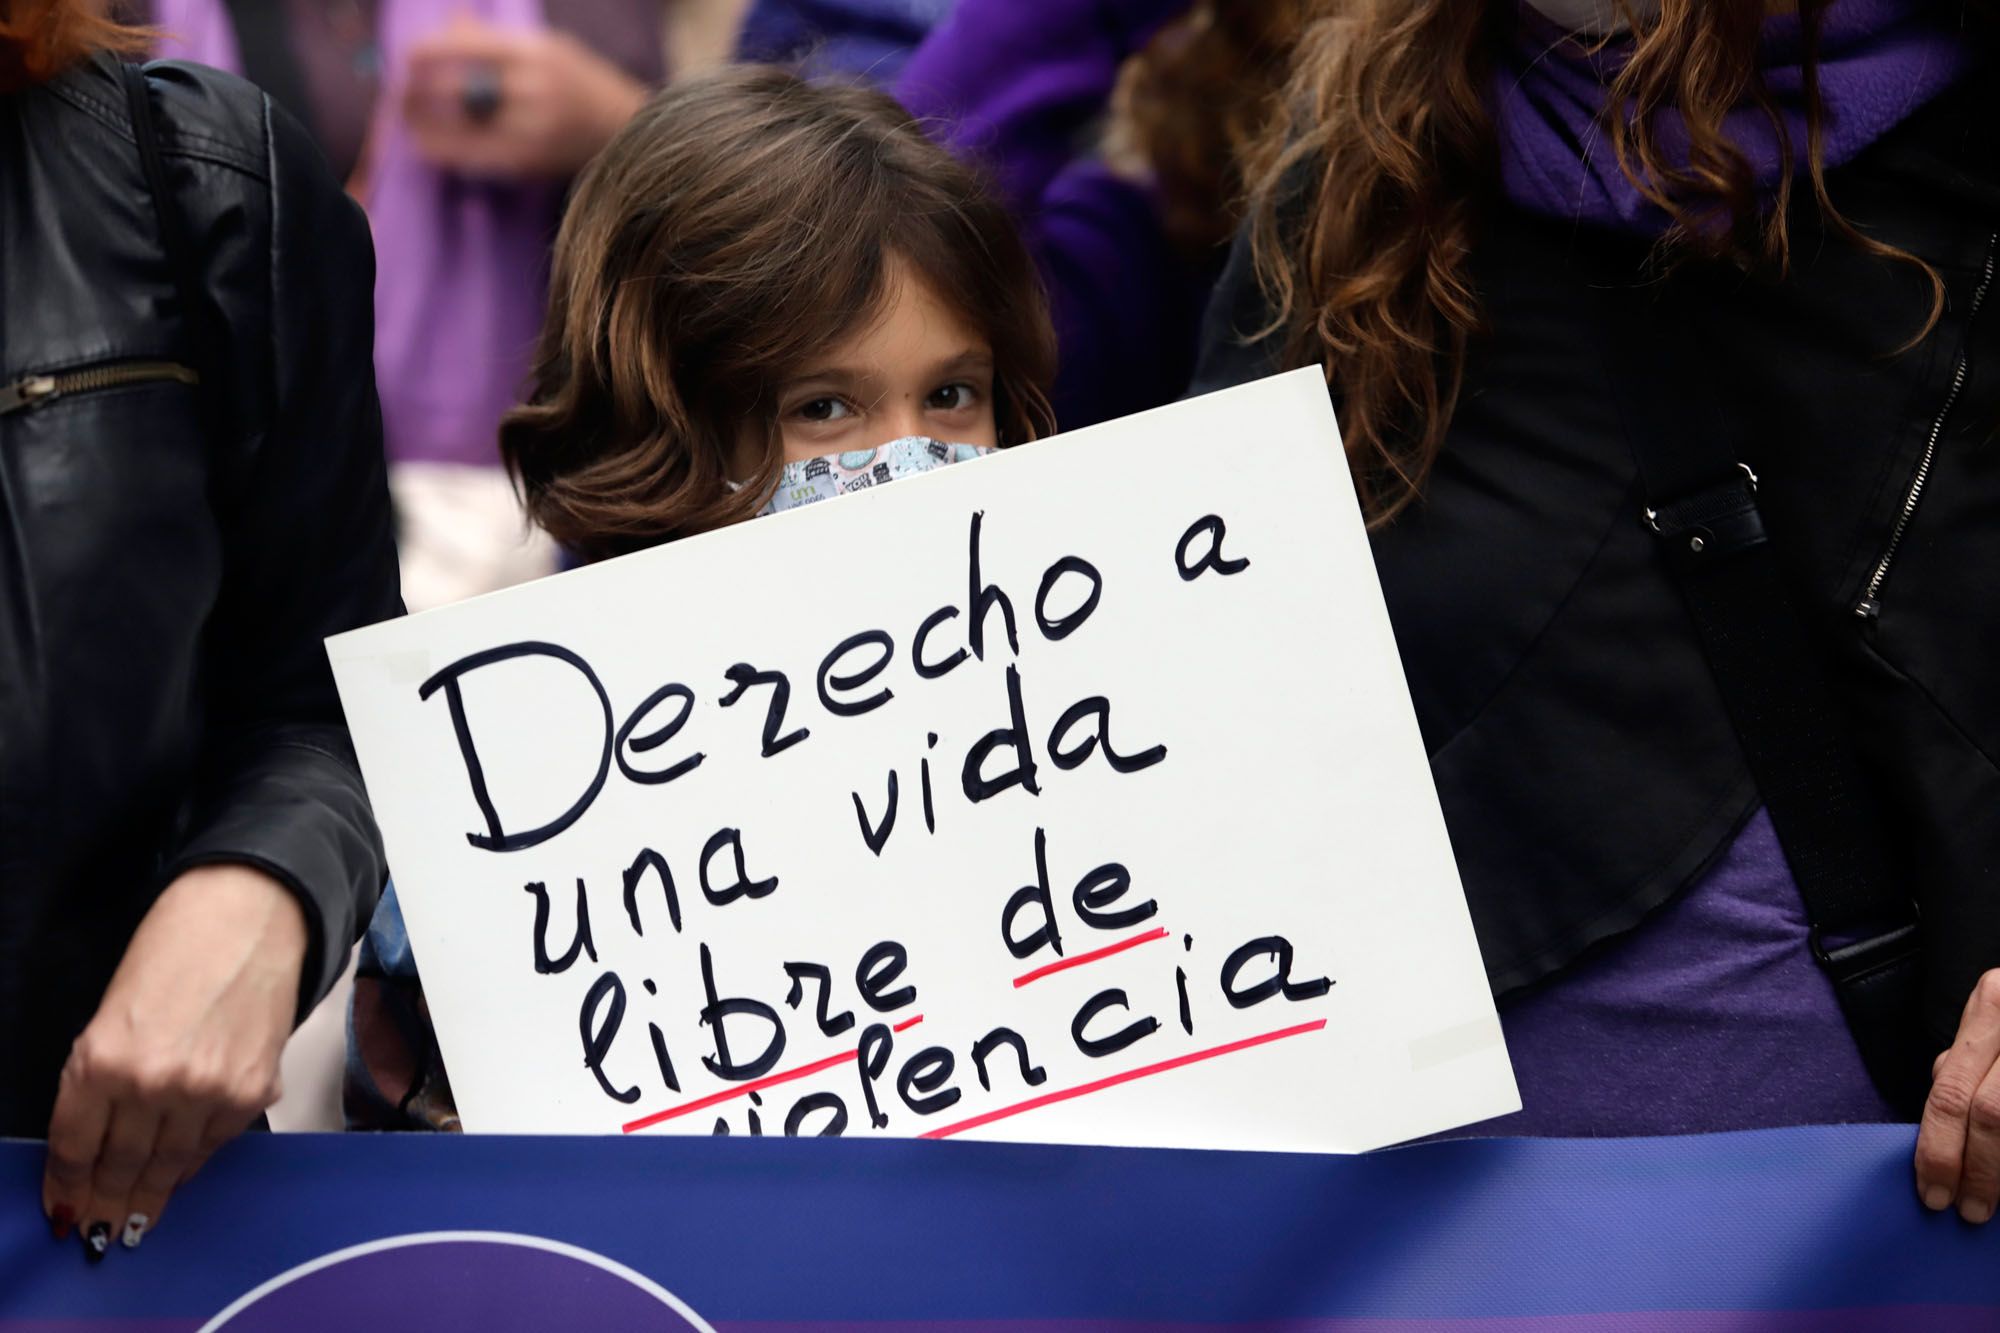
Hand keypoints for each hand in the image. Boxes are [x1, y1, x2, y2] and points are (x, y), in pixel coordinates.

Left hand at [42, 864, 305, 1255]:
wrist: (251, 916)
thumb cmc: (175, 951)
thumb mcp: (110, 1016)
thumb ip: (100, 1081)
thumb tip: (97, 1143)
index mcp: (101, 1060)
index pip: (75, 1148)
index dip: (68, 1187)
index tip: (64, 1212)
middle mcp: (153, 1084)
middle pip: (121, 1166)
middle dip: (105, 1203)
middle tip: (97, 1231)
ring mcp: (208, 1091)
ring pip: (170, 1166)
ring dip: (149, 1197)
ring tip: (136, 1221)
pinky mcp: (253, 1090)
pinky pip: (214, 1145)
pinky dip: (194, 1164)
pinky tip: (181, 1177)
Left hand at [400, 15, 647, 180]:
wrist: (627, 129)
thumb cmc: (583, 83)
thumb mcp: (548, 48)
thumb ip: (497, 39)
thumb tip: (450, 22)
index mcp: (538, 53)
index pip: (469, 46)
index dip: (430, 52)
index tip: (406, 58)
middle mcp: (536, 89)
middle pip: (460, 87)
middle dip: (421, 91)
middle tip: (399, 92)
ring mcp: (535, 128)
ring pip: (464, 126)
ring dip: (426, 123)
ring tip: (405, 121)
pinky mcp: (533, 160)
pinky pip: (477, 156)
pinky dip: (448, 152)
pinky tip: (428, 147)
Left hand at [1914, 968, 1999, 1224]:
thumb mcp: (1994, 1017)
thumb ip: (1966, 1064)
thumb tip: (1934, 1125)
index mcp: (1992, 1002)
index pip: (1949, 1091)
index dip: (1937, 1148)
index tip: (1932, 1191)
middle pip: (1988, 1112)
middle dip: (1974, 1169)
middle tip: (1967, 1210)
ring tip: (1994, 1202)